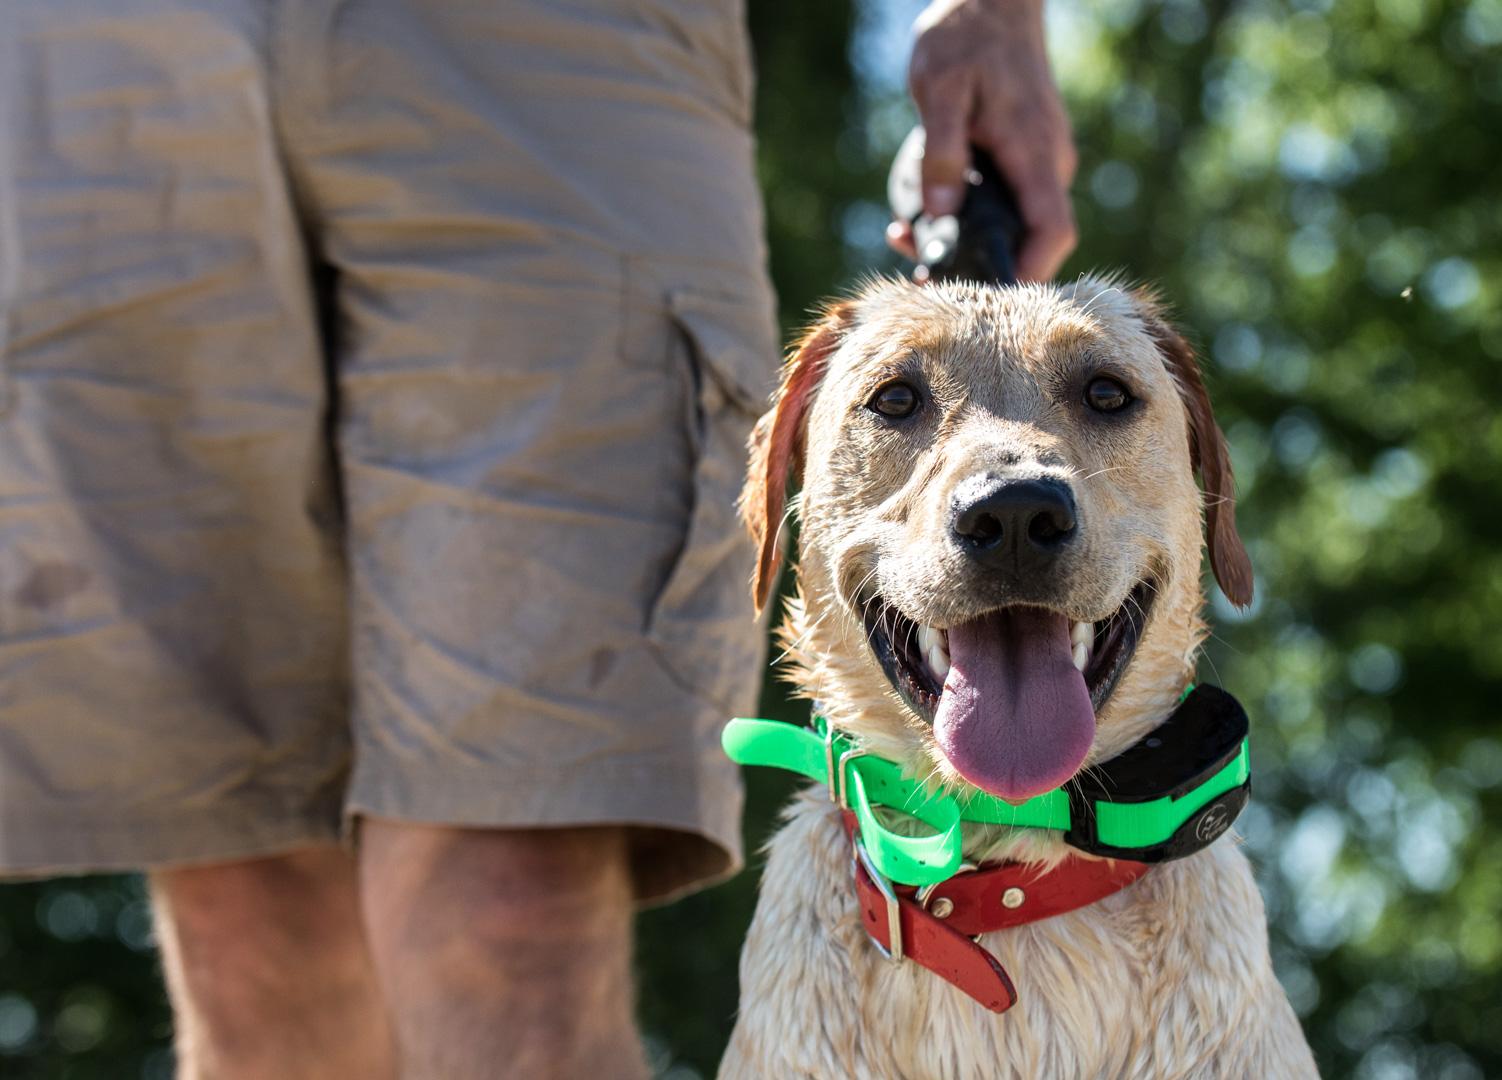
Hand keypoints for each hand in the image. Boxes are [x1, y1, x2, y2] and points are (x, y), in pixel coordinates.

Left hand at [891, 0, 1077, 280]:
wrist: (990, 1)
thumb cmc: (965, 37)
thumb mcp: (939, 89)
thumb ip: (941, 152)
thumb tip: (939, 212)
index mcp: (1034, 152)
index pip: (1052, 231)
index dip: (1029, 272)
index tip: (991, 298)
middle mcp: (1045, 164)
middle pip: (1027, 239)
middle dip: (978, 264)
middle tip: (920, 271)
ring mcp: (1034, 162)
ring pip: (1007, 223)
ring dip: (961, 240)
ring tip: (903, 235)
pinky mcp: (1018, 158)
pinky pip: (997, 202)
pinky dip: (961, 214)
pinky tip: (915, 212)